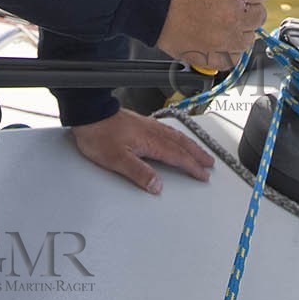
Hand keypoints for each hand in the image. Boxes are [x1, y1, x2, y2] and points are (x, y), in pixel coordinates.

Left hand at [71, 108, 213, 193]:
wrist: (89, 114)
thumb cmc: (99, 135)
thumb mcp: (117, 159)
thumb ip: (139, 173)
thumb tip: (157, 185)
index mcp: (150, 141)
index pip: (177, 156)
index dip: (192, 166)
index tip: (203, 174)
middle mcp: (151, 131)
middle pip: (181, 144)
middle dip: (196, 154)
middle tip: (209, 163)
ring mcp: (146, 125)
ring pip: (175, 135)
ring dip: (189, 144)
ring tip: (198, 151)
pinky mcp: (140, 122)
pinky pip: (166, 129)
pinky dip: (177, 136)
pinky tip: (174, 137)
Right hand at [154, 0, 268, 61]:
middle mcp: (233, 15)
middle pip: (259, 14)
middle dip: (248, 6)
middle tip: (232, 2)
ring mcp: (222, 38)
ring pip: (249, 38)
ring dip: (240, 28)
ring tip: (224, 20)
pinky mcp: (210, 55)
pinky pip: (232, 58)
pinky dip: (228, 50)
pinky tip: (219, 38)